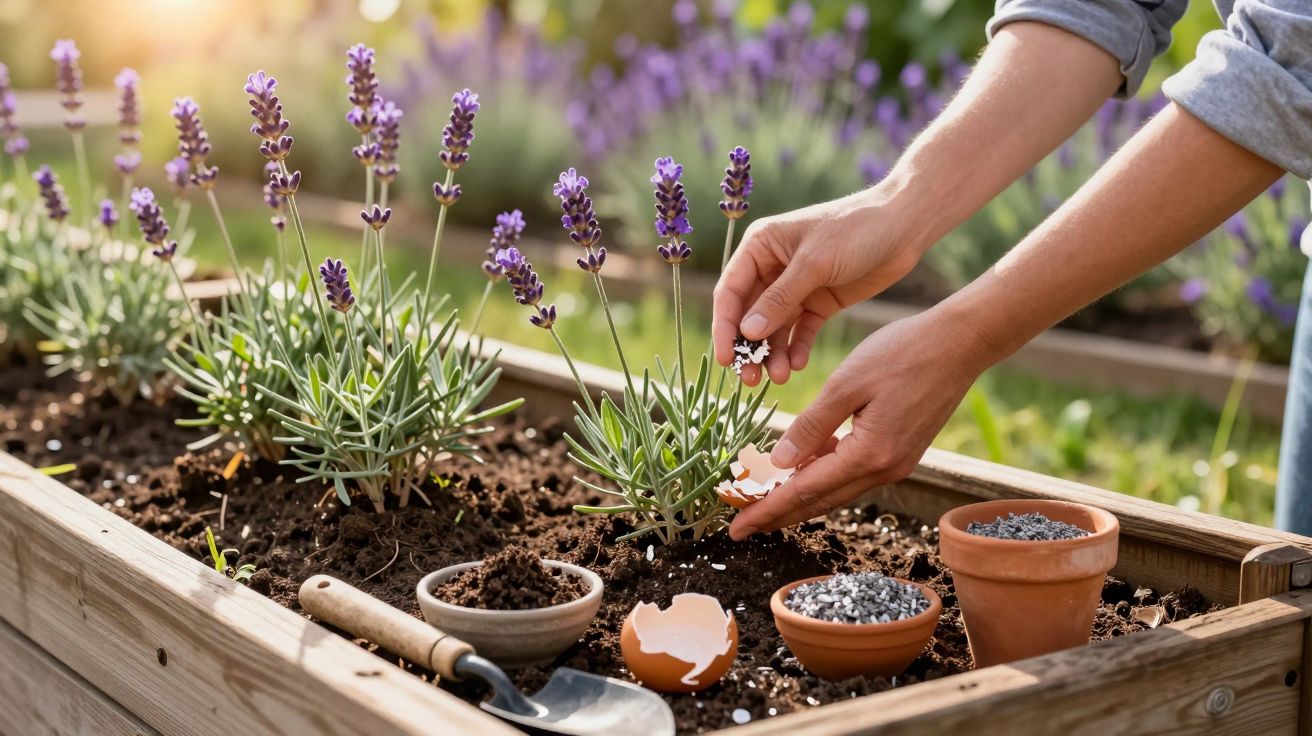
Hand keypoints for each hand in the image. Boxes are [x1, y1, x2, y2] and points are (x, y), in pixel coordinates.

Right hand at [712, 190, 925, 385]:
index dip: (725, 327)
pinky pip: (800, 330)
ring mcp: (796, 287)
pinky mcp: (819, 302)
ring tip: (780, 377)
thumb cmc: (855, 229)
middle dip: (750, 348)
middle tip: (751, 379)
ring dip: (774, 353)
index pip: (731, 292)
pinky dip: (797, 347)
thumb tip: (747, 333)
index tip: (725, 360)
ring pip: (774, 328)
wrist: (903, 226)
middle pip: (749, 315)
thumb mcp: (814, 263)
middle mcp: (771, 267)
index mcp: (760, 247)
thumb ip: (779, 299)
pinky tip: (797, 364)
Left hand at [728, 309, 986, 539]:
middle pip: (819, 501)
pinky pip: (851, 474)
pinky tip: (802, 467)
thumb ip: (811, 426)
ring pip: (835, 491)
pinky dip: (822, 477)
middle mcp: (883, 469)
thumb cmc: (903, 353)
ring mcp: (895, 464)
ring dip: (799, 498)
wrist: (960, 343)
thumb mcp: (847, 383)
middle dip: (778, 514)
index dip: (767, 510)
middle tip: (741, 526)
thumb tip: (777, 462)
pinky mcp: (899, 453)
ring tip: (763, 502)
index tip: (737, 528)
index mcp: (869, 455)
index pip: (805, 492)